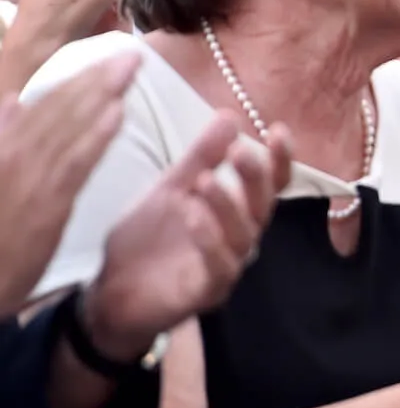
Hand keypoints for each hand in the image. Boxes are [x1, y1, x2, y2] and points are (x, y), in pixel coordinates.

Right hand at [0, 53, 139, 317]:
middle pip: (60, 107)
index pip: (45, 103)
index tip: (109, 57)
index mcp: (2, 142)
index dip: (79, 78)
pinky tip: (117, 115)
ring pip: (69, 127)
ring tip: (130, 68)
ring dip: (101, 94)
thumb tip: (12, 101)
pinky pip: (74, 163)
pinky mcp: (45, 203)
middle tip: (132, 53)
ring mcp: (27, 175)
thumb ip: (0, 134)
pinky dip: (94, 136)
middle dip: (97, 77)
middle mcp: (12, 151)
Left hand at [84, 114, 292, 360]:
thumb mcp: (171, 187)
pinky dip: (209, 241)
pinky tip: (192, 216)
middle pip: (262, 206)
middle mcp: (240, 237)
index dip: (279, 160)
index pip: (270, 184)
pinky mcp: (208, 292)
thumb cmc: (149, 238)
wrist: (112, 288)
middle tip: (239, 153)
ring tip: (204, 182)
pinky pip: (219, 267)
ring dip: (226, 207)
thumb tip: (230, 115)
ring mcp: (228, 266)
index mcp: (236, 210)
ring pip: (243, 236)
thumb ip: (201, 156)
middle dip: (255, 178)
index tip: (278, 130)